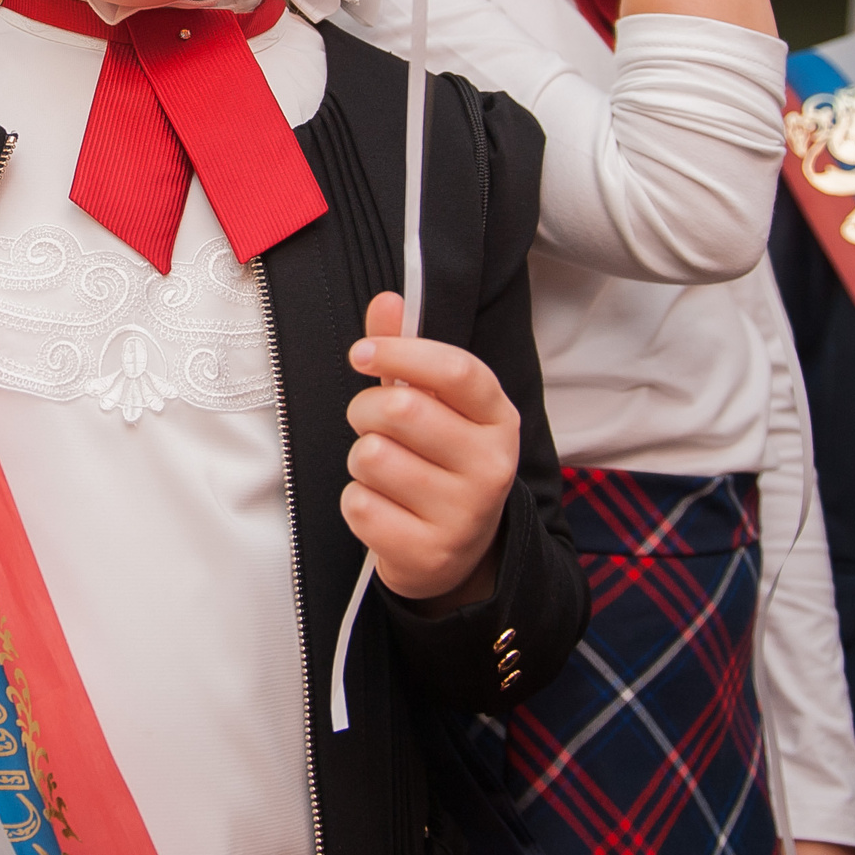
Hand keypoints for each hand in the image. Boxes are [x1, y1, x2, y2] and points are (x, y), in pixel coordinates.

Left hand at [343, 290, 518, 608]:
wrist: (456, 552)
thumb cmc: (438, 462)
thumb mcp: (433, 406)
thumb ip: (406, 353)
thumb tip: (387, 301)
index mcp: (497, 419)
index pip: (456, 370)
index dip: (401, 353)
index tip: (362, 353)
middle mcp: (491, 466)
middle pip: (400, 410)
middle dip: (364, 410)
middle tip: (369, 423)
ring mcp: (464, 514)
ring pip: (371, 457)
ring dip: (360, 460)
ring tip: (384, 472)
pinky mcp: (429, 553)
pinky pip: (359, 505)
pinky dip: (357, 502)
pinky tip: (384, 508)